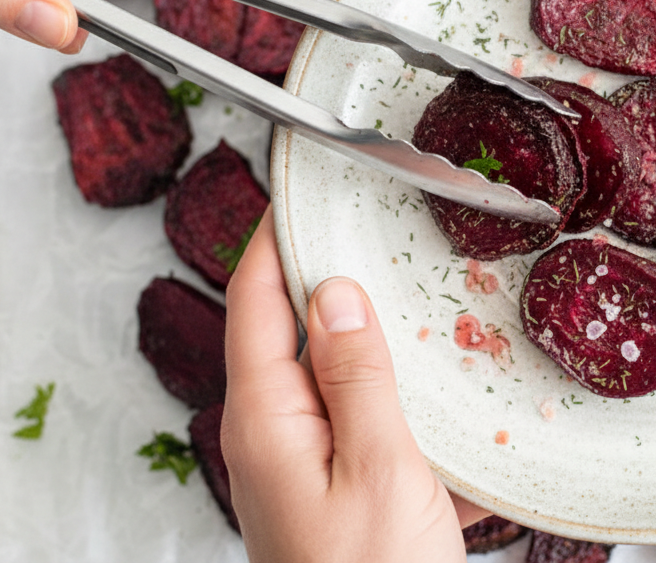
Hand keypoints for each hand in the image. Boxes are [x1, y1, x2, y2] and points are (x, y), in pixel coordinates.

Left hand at [223, 208, 488, 561]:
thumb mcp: (379, 470)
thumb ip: (355, 376)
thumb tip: (336, 293)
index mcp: (264, 416)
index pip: (255, 296)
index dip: (273, 232)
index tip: (299, 181)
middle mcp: (264, 429)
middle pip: (276, 320)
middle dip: (312, 262)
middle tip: (356, 212)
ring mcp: (290, 454)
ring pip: (309, 358)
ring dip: (342, 313)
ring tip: (385, 267)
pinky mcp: (319, 475)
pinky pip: (333, 398)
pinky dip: (362, 365)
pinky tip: (400, 359)